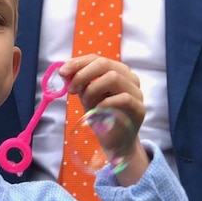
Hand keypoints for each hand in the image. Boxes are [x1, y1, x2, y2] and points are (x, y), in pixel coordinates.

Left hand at [59, 55, 149, 183]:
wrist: (115, 141)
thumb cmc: (101, 115)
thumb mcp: (86, 95)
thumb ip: (79, 82)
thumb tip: (64, 71)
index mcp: (117, 71)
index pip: (96, 59)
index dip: (78, 63)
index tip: (62, 72)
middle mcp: (129, 77)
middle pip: (105, 64)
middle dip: (83, 74)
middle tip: (71, 89)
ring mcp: (136, 92)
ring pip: (113, 78)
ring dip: (93, 90)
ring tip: (87, 104)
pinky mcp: (139, 108)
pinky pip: (123, 98)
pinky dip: (105, 103)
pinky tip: (97, 112)